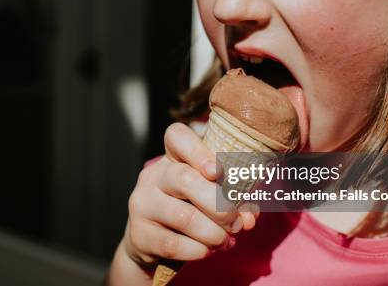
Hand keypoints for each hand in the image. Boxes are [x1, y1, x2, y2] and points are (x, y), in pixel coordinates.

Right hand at [121, 123, 256, 268]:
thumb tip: (249, 218)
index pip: (176, 136)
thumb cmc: (191, 212)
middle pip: (185, 179)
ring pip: (183, 217)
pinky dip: (198, 250)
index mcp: (173, 159)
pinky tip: (207, 251)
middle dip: (219, 205)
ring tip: (224, 241)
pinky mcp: (139, 234)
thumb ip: (233, 201)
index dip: (198, 151)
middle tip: (236, 222)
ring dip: (213, 233)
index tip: (218, 173)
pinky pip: (173, 244)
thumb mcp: (210, 199)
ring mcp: (142, 204)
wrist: (154, 246)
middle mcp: (153, 177)